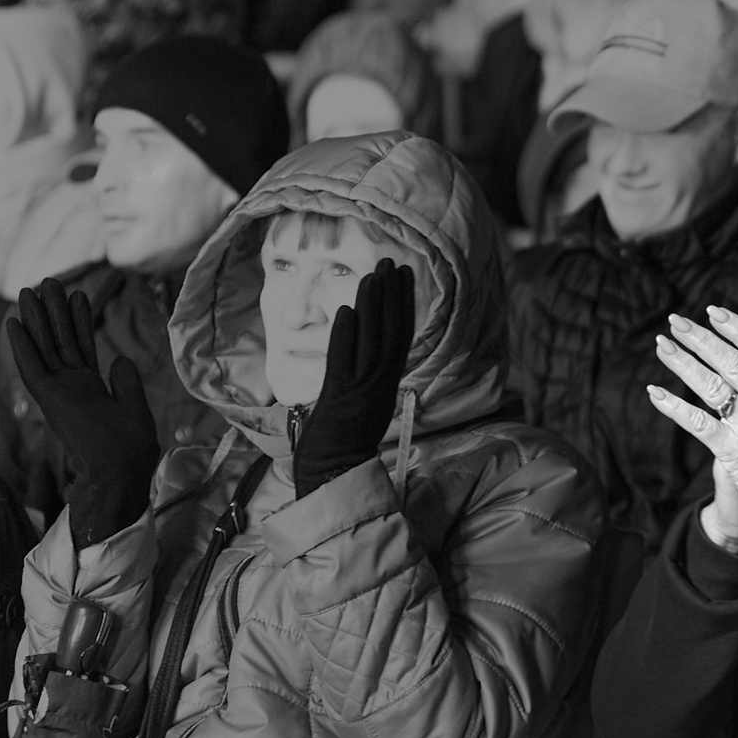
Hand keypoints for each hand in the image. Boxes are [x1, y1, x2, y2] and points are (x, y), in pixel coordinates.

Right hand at [7, 279, 162, 550]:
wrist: (122, 471)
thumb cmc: (132, 449)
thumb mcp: (136, 408)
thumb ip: (126, 383)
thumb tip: (120, 359)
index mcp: (92, 389)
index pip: (82, 347)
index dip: (79, 321)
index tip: (77, 294)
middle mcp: (71, 387)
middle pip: (60, 341)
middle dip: (54, 311)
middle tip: (48, 280)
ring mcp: (58, 392)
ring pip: (43, 347)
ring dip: (36, 319)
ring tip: (30, 289)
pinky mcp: (49, 399)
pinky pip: (31, 366)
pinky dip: (22, 345)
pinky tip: (12, 322)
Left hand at [290, 259, 415, 496]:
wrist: (334, 474)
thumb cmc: (342, 445)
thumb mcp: (362, 407)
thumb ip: (366, 381)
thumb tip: (364, 356)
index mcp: (386, 384)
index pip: (400, 337)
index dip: (403, 305)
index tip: (403, 279)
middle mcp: (379, 383)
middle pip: (390, 331)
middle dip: (391, 295)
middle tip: (390, 262)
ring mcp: (361, 389)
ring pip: (370, 340)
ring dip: (371, 306)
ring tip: (372, 275)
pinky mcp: (339, 397)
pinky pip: (343, 361)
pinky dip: (345, 336)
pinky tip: (345, 311)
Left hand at [650, 308, 737, 532]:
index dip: (737, 328)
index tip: (715, 312)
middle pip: (731, 363)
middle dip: (701, 338)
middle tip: (677, 320)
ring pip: (712, 388)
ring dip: (683, 364)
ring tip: (662, 345)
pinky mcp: (732, 451)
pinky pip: (698, 424)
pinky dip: (674, 407)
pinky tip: (655, 392)